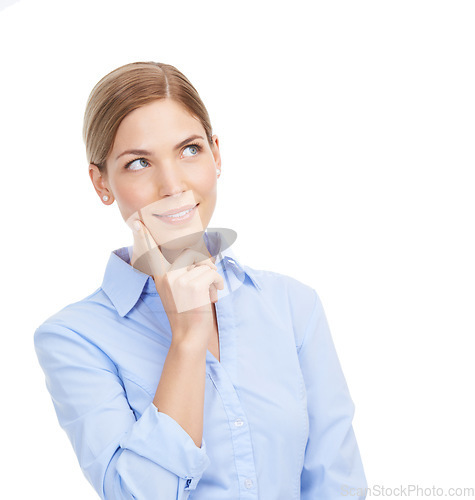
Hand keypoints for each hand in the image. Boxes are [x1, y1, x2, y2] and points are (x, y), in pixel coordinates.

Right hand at [128, 220, 223, 341]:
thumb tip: (191, 255)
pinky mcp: (193, 285)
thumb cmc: (186, 314)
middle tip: (206, 281)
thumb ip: (177, 274)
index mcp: (160, 277)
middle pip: (191, 253)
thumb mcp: (174, 292)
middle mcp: (167, 276)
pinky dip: (217, 282)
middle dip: (204, 264)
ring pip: (204, 262)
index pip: (152, 252)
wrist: (188, 337)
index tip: (137, 223)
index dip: (144, 237)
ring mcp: (179, 280)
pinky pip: (212, 272)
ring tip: (209, 289)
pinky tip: (213, 294)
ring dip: (212, 274)